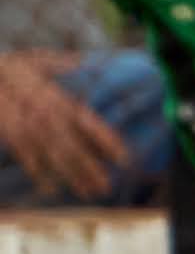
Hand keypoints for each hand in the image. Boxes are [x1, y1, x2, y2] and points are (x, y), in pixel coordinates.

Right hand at [0, 52, 123, 201]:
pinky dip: (38, 172)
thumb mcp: (37, 61)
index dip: (108, 141)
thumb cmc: (8, 67)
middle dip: (91, 168)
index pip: (89, 122)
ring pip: (55, 154)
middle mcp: (47, 113)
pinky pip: (27, 156)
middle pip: (75, 145)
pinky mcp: (10, 132)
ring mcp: (29, 125)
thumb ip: (61, 64)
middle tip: (106, 187)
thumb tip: (81, 61)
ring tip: (87, 192)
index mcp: (58, 97)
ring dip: (72, 175)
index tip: (123, 159)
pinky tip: (50, 188)